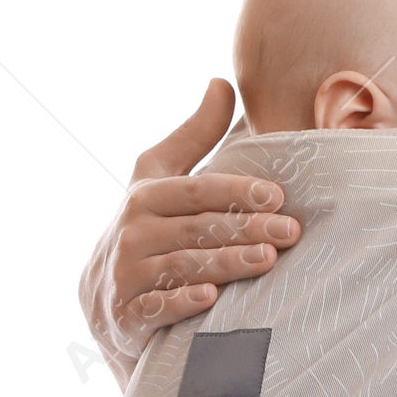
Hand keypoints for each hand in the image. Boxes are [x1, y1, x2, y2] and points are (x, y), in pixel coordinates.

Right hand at [84, 79, 300, 362]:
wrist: (106, 299)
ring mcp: (128, 274)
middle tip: (290, 231)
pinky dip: (181, 302)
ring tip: (267, 260)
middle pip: (196, 228)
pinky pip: (156, 308)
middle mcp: (133, 232)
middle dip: (245, 228)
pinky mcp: (128, 314)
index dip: (235, 191)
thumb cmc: (147, 225)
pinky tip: (212, 299)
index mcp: (146, 195)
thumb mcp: (160, 177)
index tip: (276, 194)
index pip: (195, 189)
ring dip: (225, 263)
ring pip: (182, 266)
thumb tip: (221, 82)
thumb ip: (195, 135)